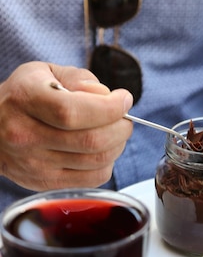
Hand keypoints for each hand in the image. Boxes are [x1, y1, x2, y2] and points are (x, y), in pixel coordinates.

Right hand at [0, 62, 133, 190]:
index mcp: (25, 99)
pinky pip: (91, 179)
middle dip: (120, 128)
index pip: (74, 111)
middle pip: (90, 141)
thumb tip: (106, 96)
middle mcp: (26, 135)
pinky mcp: (45, 183)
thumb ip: (79, 78)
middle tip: (124, 119)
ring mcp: (35, 164)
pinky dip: (107, 164)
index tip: (124, 99)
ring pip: (96, 162)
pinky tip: (103, 150)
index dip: (109, 108)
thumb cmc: (23, 96)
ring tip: (115, 132)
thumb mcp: (44, 73)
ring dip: (117, 146)